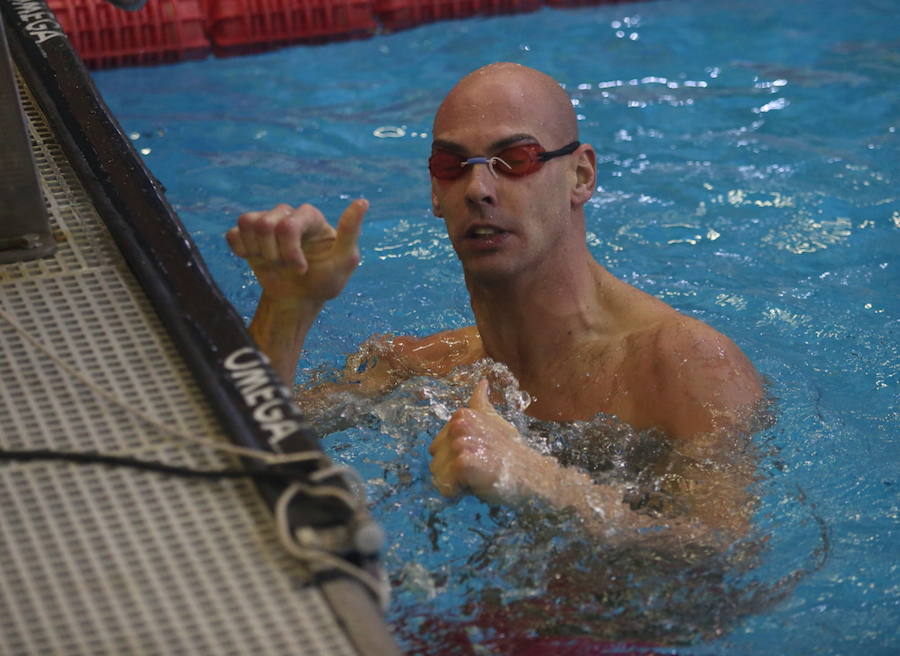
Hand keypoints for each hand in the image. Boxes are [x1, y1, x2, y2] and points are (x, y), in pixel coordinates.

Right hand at [226, 200, 366, 305]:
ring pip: (248, 223)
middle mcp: (289, 214)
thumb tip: (363, 202)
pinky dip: (241, 251)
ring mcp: (268, 222)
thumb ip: (351, 233)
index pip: (288, 225)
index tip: (301, 270)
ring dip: (259, 252)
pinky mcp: (248, 235)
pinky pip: (233, 233)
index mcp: (312, 217)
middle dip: (274, 255)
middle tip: (288, 268)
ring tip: (273, 263)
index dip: (290, 251)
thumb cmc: (324, 282)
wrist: (298, 300)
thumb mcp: (344, 262)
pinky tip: (256, 260)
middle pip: (265, 224)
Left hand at [429, 379, 541, 503]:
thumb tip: (482, 382)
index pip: (436, 447)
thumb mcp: (496, 422)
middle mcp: (458, 425)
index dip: (454, 459)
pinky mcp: (463, 463)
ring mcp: (460, 443)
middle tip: (478, 469)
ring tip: (478, 477)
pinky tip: (477, 485)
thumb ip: (481, 403)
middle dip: (451, 472)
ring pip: (437, 475)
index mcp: (461, 415)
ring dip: (455, 484)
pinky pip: (446, 486)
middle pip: (434, 460)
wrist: (533, 475)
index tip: (477, 457)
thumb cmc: (512, 452)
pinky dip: (458, 494)